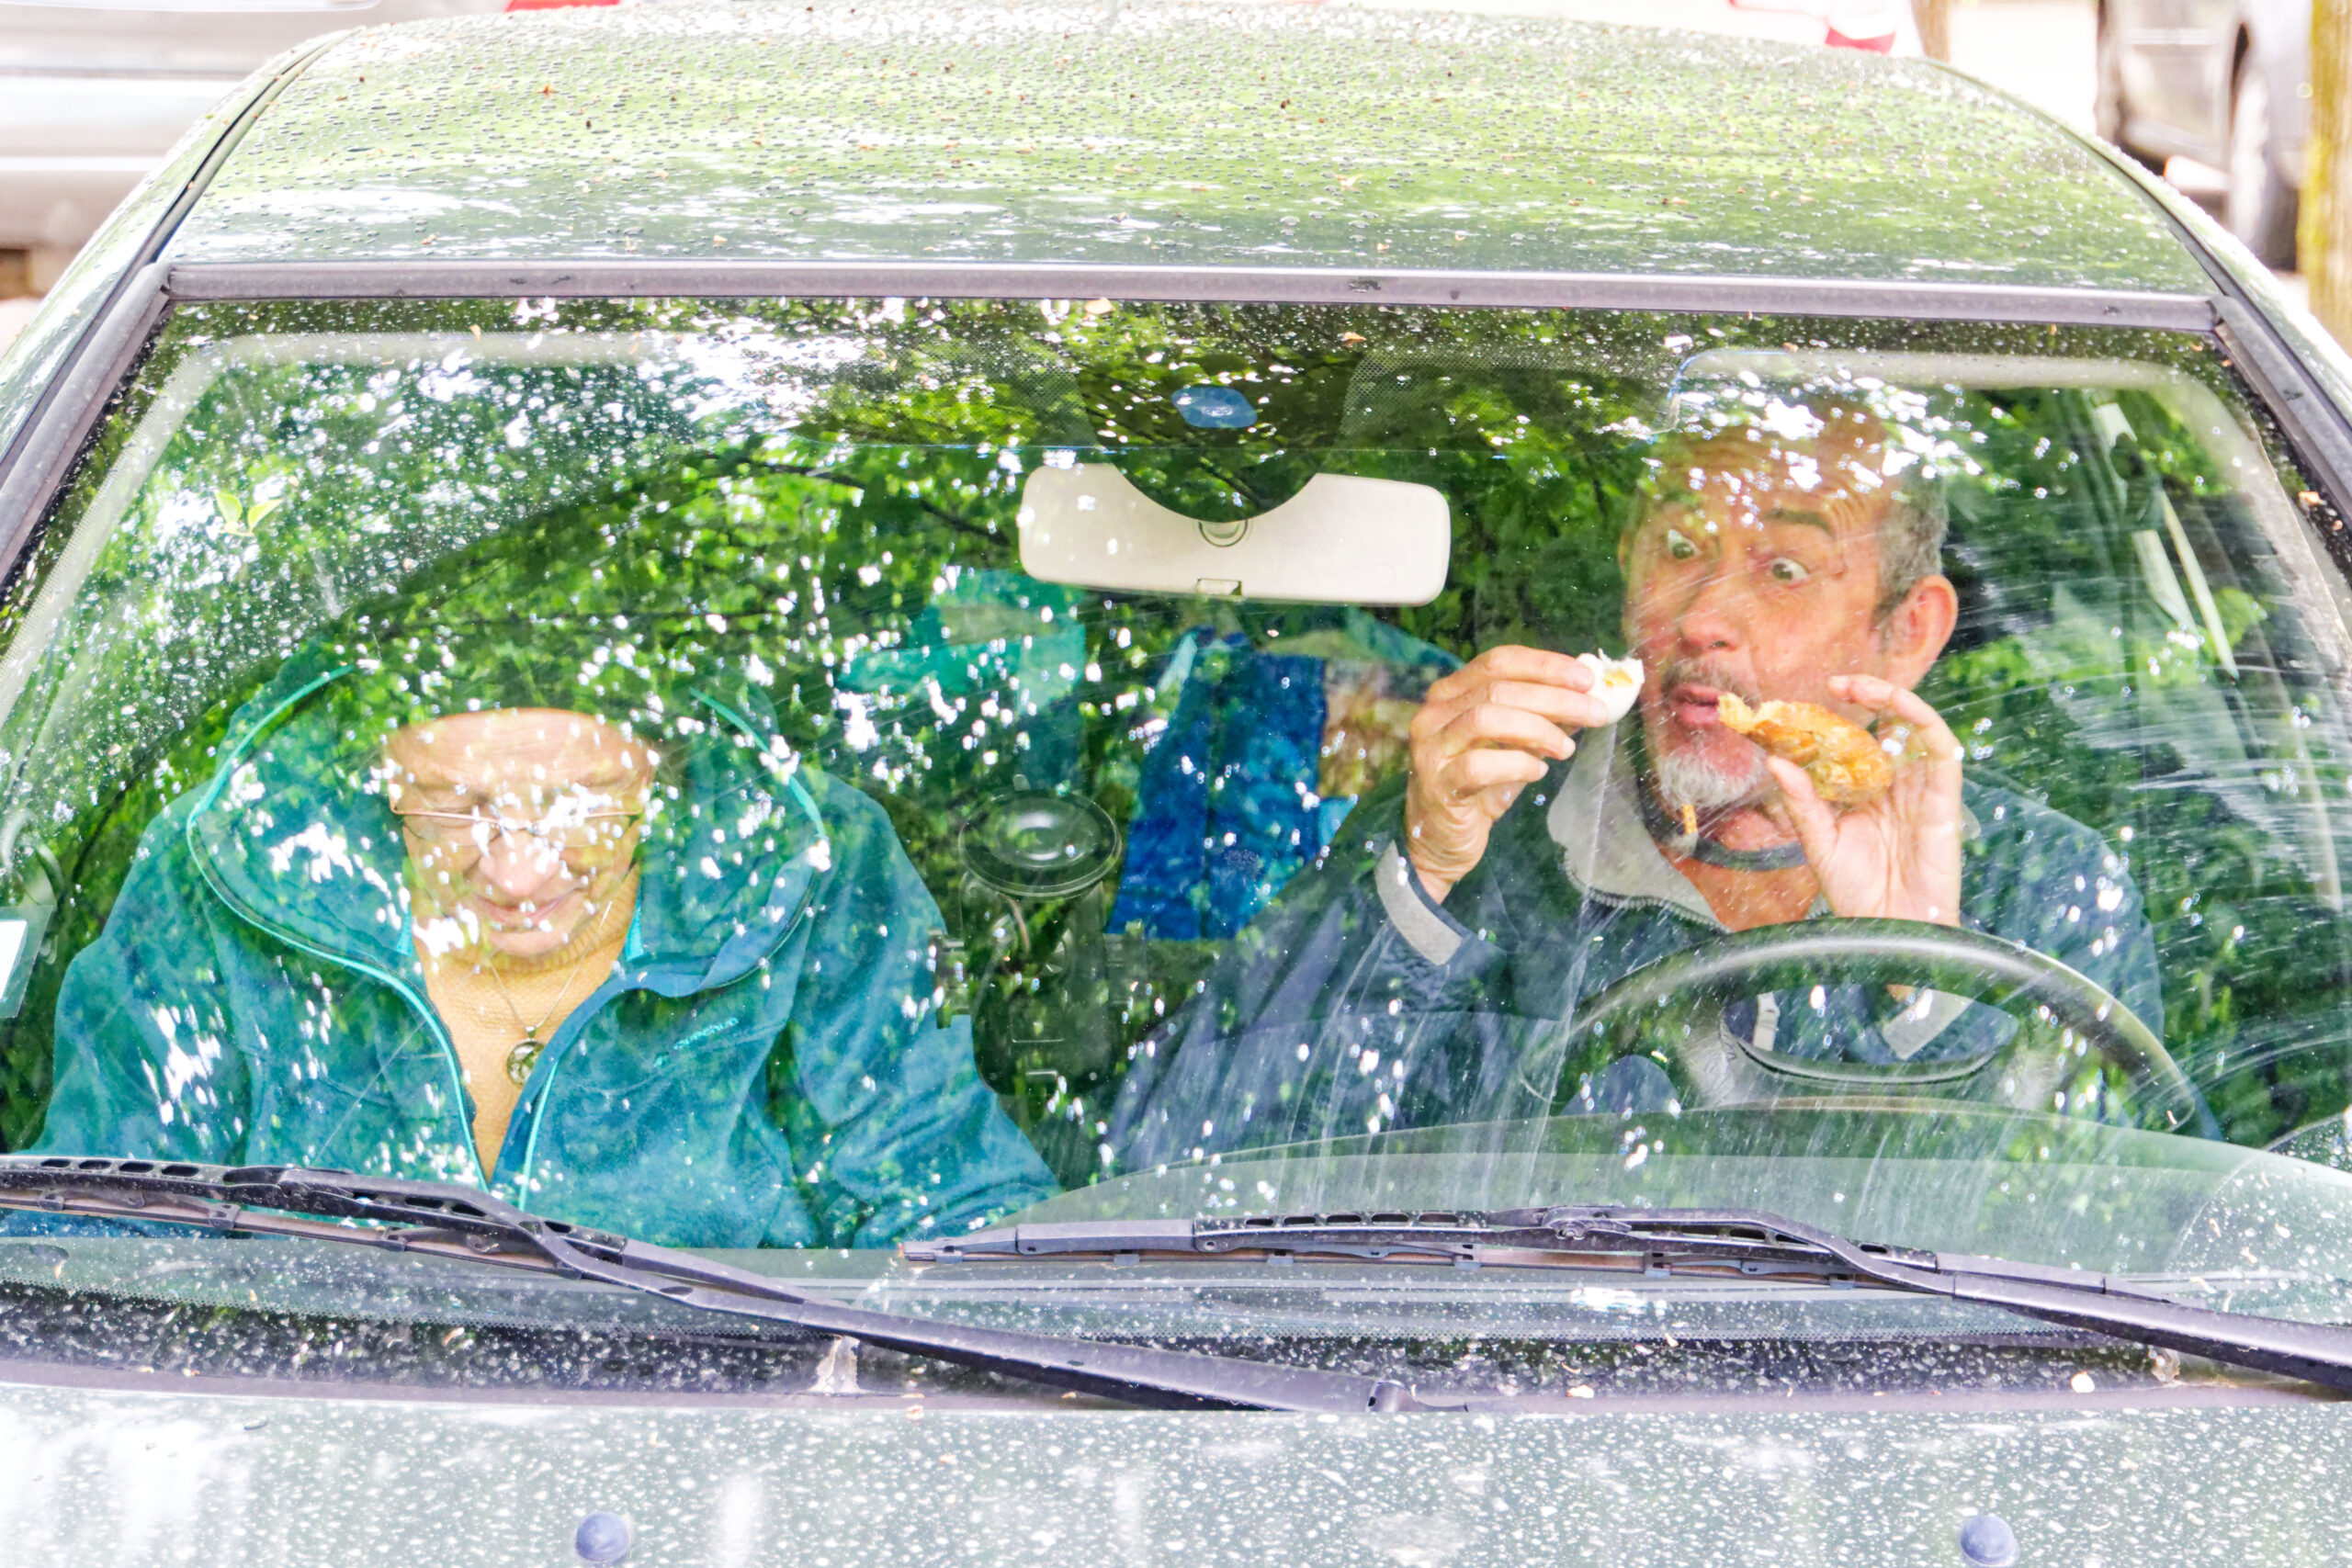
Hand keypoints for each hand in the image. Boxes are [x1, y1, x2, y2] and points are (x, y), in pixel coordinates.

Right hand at [1403, 646, 1616, 900]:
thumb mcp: (1514, 746)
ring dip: (1538, 730)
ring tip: (1565, 748)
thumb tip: (1588, 698)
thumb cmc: (1479, 788)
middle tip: (1595, 712)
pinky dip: (1517, 764)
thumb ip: (1542, 720)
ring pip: (1486, 719)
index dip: (1545, 666)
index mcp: (1451, 694)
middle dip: (1555, 698)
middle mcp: (1435, 714)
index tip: (1587, 679)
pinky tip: (1538, 772)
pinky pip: (1479, 765)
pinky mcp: (1437, 784)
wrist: (1441, 840)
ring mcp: (1432, 749)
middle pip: (1498, 688)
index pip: (1498, 662)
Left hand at [1764, 675, 1963, 926]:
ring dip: (1894, 700)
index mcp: (1864, 794)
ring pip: (1917, 729)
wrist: (1887, 931)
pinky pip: (1944, 751)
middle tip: (1835, 683)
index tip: (1803, 704)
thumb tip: (1775, 761)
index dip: (1835, 719)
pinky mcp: (1945, 799)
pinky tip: (1900, 708)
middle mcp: (1894, 786)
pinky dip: (1925, 723)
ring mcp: (1920, 790)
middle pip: (1886, 727)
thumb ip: (1802, 802)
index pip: (1852, 744)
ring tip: (1861, 687)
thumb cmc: (1855, 893)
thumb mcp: (1819, 842)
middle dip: (1865, 696)